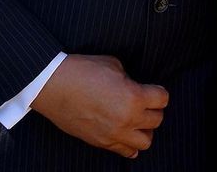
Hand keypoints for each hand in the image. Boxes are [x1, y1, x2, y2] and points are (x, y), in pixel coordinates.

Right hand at [30, 54, 168, 158]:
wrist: (53, 85)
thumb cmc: (82, 70)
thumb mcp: (113, 65)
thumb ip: (129, 79)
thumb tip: (133, 87)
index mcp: (133, 97)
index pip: (162, 99)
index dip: (159, 92)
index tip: (154, 89)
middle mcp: (127, 119)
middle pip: (157, 121)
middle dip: (154, 110)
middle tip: (145, 102)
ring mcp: (114, 133)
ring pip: (146, 142)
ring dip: (144, 130)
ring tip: (136, 119)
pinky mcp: (100, 142)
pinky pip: (126, 152)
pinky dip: (130, 144)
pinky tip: (125, 132)